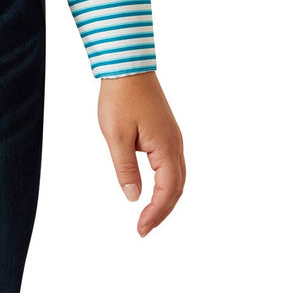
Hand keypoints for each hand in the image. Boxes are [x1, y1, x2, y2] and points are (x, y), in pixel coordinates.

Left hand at [97, 70, 184, 236]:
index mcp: (166, 148)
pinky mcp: (166, 131)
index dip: (156, 213)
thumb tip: (133, 197)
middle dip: (162, 211)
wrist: (128, 65)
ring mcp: (173, 137)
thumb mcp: (117, 136)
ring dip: (165, 198)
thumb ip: (126, 168)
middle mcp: (175, 145)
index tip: (141, 229)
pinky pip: (172, 164)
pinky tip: (153, 188)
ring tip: (149, 215)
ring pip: (176, 177)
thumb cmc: (121, 97)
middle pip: (176, 188)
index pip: (167, 191)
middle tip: (144, 228)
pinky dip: (166, 182)